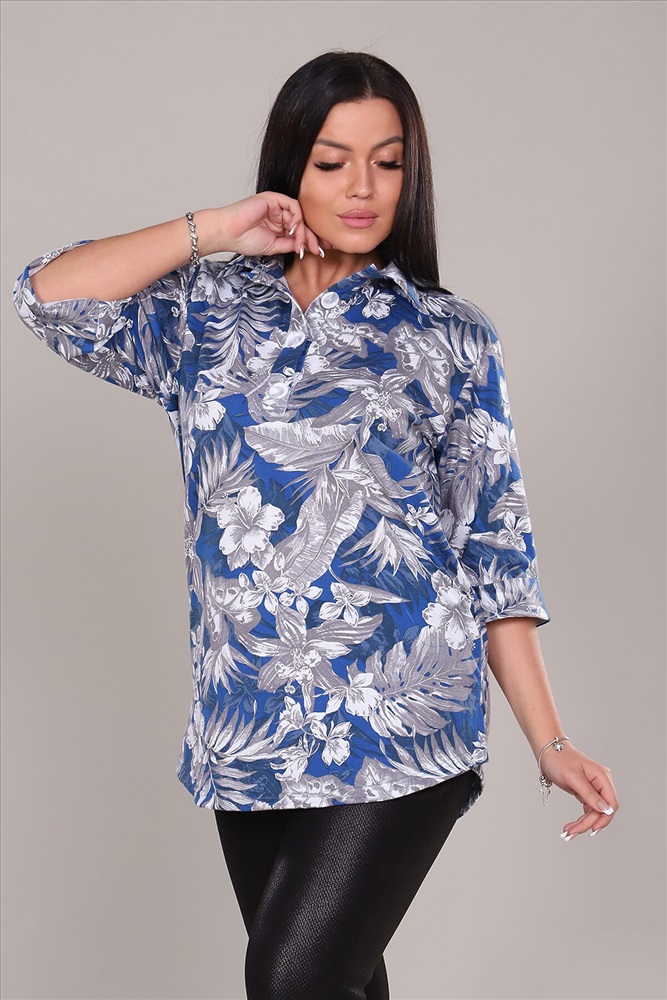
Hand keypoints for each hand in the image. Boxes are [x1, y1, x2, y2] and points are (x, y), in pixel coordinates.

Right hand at [218, 192, 333, 257]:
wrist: (229, 233)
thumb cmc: (245, 240)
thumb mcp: (274, 246)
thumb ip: (290, 244)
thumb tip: (306, 246)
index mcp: (279, 225)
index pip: (300, 231)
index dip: (311, 240)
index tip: (319, 251)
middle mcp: (279, 214)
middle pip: (303, 223)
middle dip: (312, 237)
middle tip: (318, 249)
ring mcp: (277, 205)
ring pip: (300, 216)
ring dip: (303, 231)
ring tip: (300, 245)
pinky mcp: (273, 198)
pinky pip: (293, 206)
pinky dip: (296, 218)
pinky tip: (293, 230)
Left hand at [539, 743, 618, 839]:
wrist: (547, 751)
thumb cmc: (559, 759)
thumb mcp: (573, 777)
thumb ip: (590, 794)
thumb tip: (606, 810)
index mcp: (602, 777)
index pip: (611, 803)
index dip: (604, 818)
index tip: (592, 829)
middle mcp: (601, 782)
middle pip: (602, 810)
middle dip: (588, 823)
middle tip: (571, 833)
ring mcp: (594, 788)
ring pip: (594, 812)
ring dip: (583, 824)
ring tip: (568, 832)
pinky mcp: (586, 792)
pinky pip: (588, 809)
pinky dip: (580, 819)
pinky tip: (572, 826)